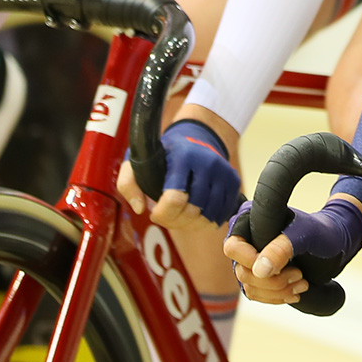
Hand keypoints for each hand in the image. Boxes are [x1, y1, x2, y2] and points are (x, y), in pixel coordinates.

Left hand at [116, 118, 240, 227]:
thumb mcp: (138, 161)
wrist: (197, 137)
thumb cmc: (164, 154)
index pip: (175, 198)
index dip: (163, 214)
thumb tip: (140, 208)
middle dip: (175, 220)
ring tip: (180, 215)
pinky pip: (222, 214)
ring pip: (208, 216)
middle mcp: (207, 162)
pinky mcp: (234, 181)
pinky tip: (195, 214)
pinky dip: (208, 221)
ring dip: (191, 224)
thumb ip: (128, 184)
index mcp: (183, 156)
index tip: (154, 212)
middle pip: (192, 211)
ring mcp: (223, 172)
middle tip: (167, 214)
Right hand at [225, 197, 361, 304]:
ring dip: (277, 291)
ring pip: (250, 287)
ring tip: (303, 284)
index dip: (252, 262)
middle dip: (273, 280)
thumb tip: (259, 270)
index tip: (282, 267)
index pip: (234, 247)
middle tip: (300, 275)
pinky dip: (277, 297)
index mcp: (250, 220)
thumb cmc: (321, 231)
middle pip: (242, 271)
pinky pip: (257, 295)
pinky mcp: (259, 277)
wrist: (335, 243)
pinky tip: (295, 293)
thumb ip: (283, 248)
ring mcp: (251, 261)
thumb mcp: (306, 235)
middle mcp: (246, 241)